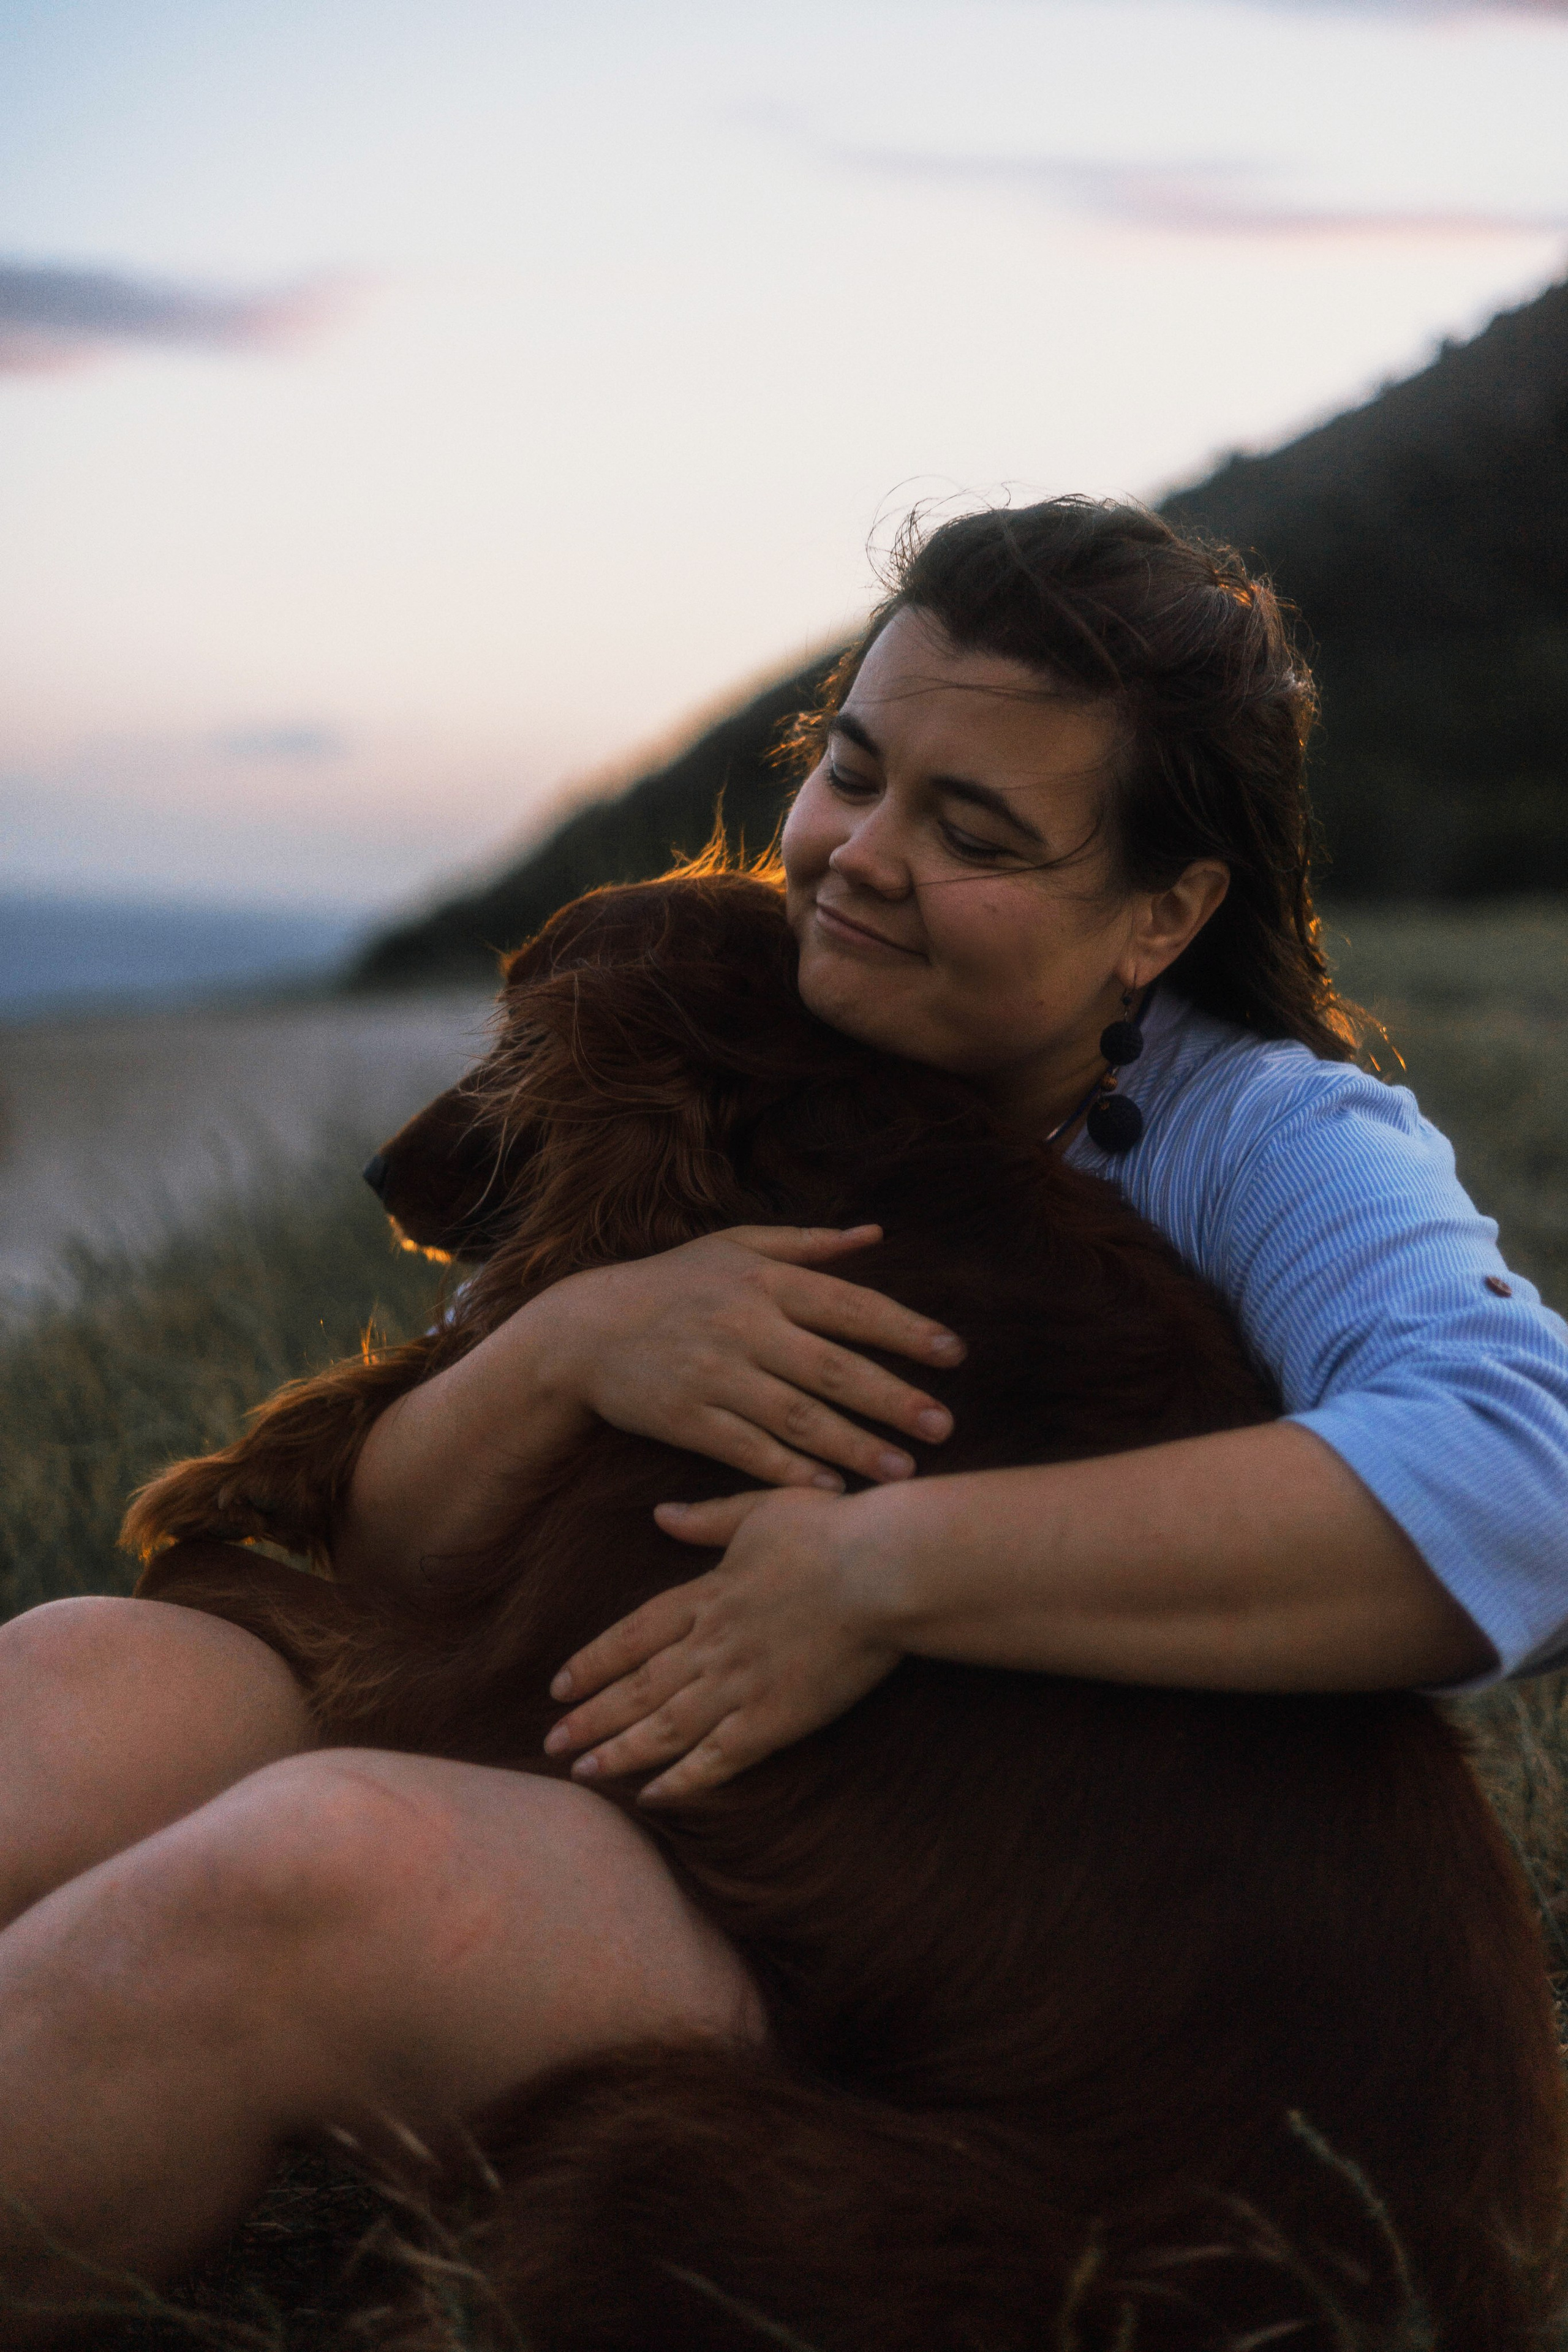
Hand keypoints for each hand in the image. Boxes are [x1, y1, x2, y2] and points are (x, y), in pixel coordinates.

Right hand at [528, 1225, 964, 1489]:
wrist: (584, 1329)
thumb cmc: (670, 1284)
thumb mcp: (733, 1246)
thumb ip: (807, 1244)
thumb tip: (875, 1234)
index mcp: (763, 1280)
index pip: (850, 1305)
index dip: (905, 1330)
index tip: (953, 1354)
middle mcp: (744, 1325)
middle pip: (833, 1368)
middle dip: (893, 1399)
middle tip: (944, 1426)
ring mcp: (715, 1375)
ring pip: (798, 1417)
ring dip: (855, 1446)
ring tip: (904, 1472)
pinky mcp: (688, 1419)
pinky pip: (749, 1451)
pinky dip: (791, 1472)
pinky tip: (832, 1492)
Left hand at [542, 1487, 900, 1800]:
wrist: (883, 1570)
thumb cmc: (831, 1532)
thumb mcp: (761, 1510)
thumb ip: (708, 1521)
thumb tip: (661, 1515)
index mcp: (708, 1594)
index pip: (634, 1634)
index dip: (594, 1662)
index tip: (559, 1686)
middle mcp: (711, 1644)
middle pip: (637, 1687)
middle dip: (590, 1717)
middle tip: (550, 1743)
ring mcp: (740, 1685)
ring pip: (664, 1728)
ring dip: (619, 1752)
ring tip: (582, 1772)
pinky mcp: (775, 1719)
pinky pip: (717, 1758)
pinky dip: (682, 1780)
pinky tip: (654, 1795)